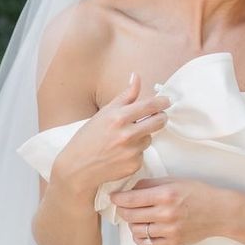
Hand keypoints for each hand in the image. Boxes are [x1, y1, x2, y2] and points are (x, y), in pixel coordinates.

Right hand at [52, 73, 170, 201]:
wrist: (77, 167)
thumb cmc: (89, 137)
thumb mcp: (104, 113)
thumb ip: (125, 96)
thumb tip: (137, 77)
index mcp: (118, 117)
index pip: (150, 105)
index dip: (162, 102)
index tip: (166, 101)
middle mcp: (126, 134)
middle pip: (158, 122)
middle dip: (161, 118)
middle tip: (158, 117)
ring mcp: (131, 151)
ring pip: (149, 139)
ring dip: (143, 137)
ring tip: (124, 140)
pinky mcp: (134, 165)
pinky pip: (142, 155)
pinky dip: (135, 153)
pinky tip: (120, 154)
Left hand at [111, 178, 223, 244]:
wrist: (220, 212)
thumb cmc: (200, 194)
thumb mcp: (176, 181)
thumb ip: (152, 184)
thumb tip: (131, 188)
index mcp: (166, 195)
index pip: (131, 199)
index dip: (118, 198)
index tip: (114, 197)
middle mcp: (166, 213)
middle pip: (130, 215)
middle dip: (122, 210)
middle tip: (122, 207)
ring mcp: (169, 230)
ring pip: (136, 230)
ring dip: (131, 224)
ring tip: (135, 218)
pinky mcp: (173, 243)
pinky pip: (147, 244)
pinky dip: (139, 238)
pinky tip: (141, 231)